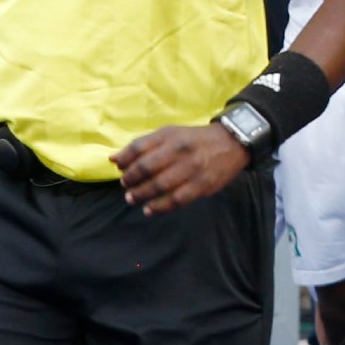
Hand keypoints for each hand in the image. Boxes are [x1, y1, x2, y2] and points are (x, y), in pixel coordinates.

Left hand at [112, 123, 249, 215]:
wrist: (231, 142)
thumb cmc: (193, 140)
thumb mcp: (169, 134)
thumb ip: (142, 146)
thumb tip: (113, 159)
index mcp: (169, 136)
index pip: (138, 148)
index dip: (125, 160)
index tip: (120, 169)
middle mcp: (180, 151)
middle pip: (147, 168)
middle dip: (131, 180)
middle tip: (125, 186)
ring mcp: (192, 169)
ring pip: (160, 186)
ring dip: (141, 195)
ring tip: (132, 199)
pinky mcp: (202, 185)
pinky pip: (177, 200)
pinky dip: (160, 207)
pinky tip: (150, 210)